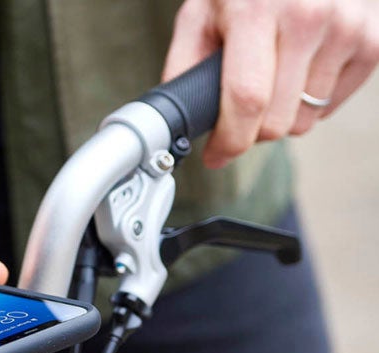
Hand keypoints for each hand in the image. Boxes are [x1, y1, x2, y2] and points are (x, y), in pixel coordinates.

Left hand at [164, 0, 378, 167]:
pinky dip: (311, 101)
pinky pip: (332, 106)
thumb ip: (186, 65)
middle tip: (239, 111)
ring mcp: (347, 28)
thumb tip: (178, 121)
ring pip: (305, 121)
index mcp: (257, 10)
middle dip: (251, 131)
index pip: (246, 98)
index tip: (215, 154)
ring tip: (272, 76)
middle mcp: (308, 17)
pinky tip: (300, 68)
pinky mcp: (373, 41)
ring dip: (282, 114)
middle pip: (278, 121)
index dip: (229, 139)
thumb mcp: (203, 11)